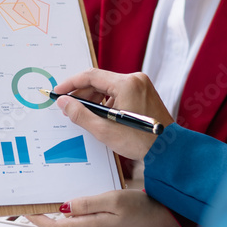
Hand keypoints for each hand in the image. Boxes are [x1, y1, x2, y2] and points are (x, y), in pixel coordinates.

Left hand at [25, 189, 179, 226]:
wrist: (163, 218)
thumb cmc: (141, 208)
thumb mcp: (113, 200)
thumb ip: (87, 204)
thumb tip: (63, 208)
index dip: (38, 220)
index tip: (24, 211)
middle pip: (62, 224)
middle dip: (47, 212)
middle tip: (34, 194)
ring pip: (74, 221)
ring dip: (65, 209)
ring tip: (55, 190)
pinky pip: (85, 220)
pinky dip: (79, 210)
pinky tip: (81, 197)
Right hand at [53, 69, 174, 160]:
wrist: (168, 150)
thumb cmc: (140, 142)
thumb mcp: (104, 130)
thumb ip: (81, 114)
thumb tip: (64, 103)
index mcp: (126, 84)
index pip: (91, 76)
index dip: (71, 84)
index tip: (58, 92)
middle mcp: (135, 79)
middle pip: (99, 81)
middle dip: (82, 94)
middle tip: (68, 107)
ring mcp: (141, 85)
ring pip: (108, 87)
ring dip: (94, 99)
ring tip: (83, 114)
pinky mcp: (144, 92)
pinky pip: (119, 92)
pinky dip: (107, 101)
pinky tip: (100, 115)